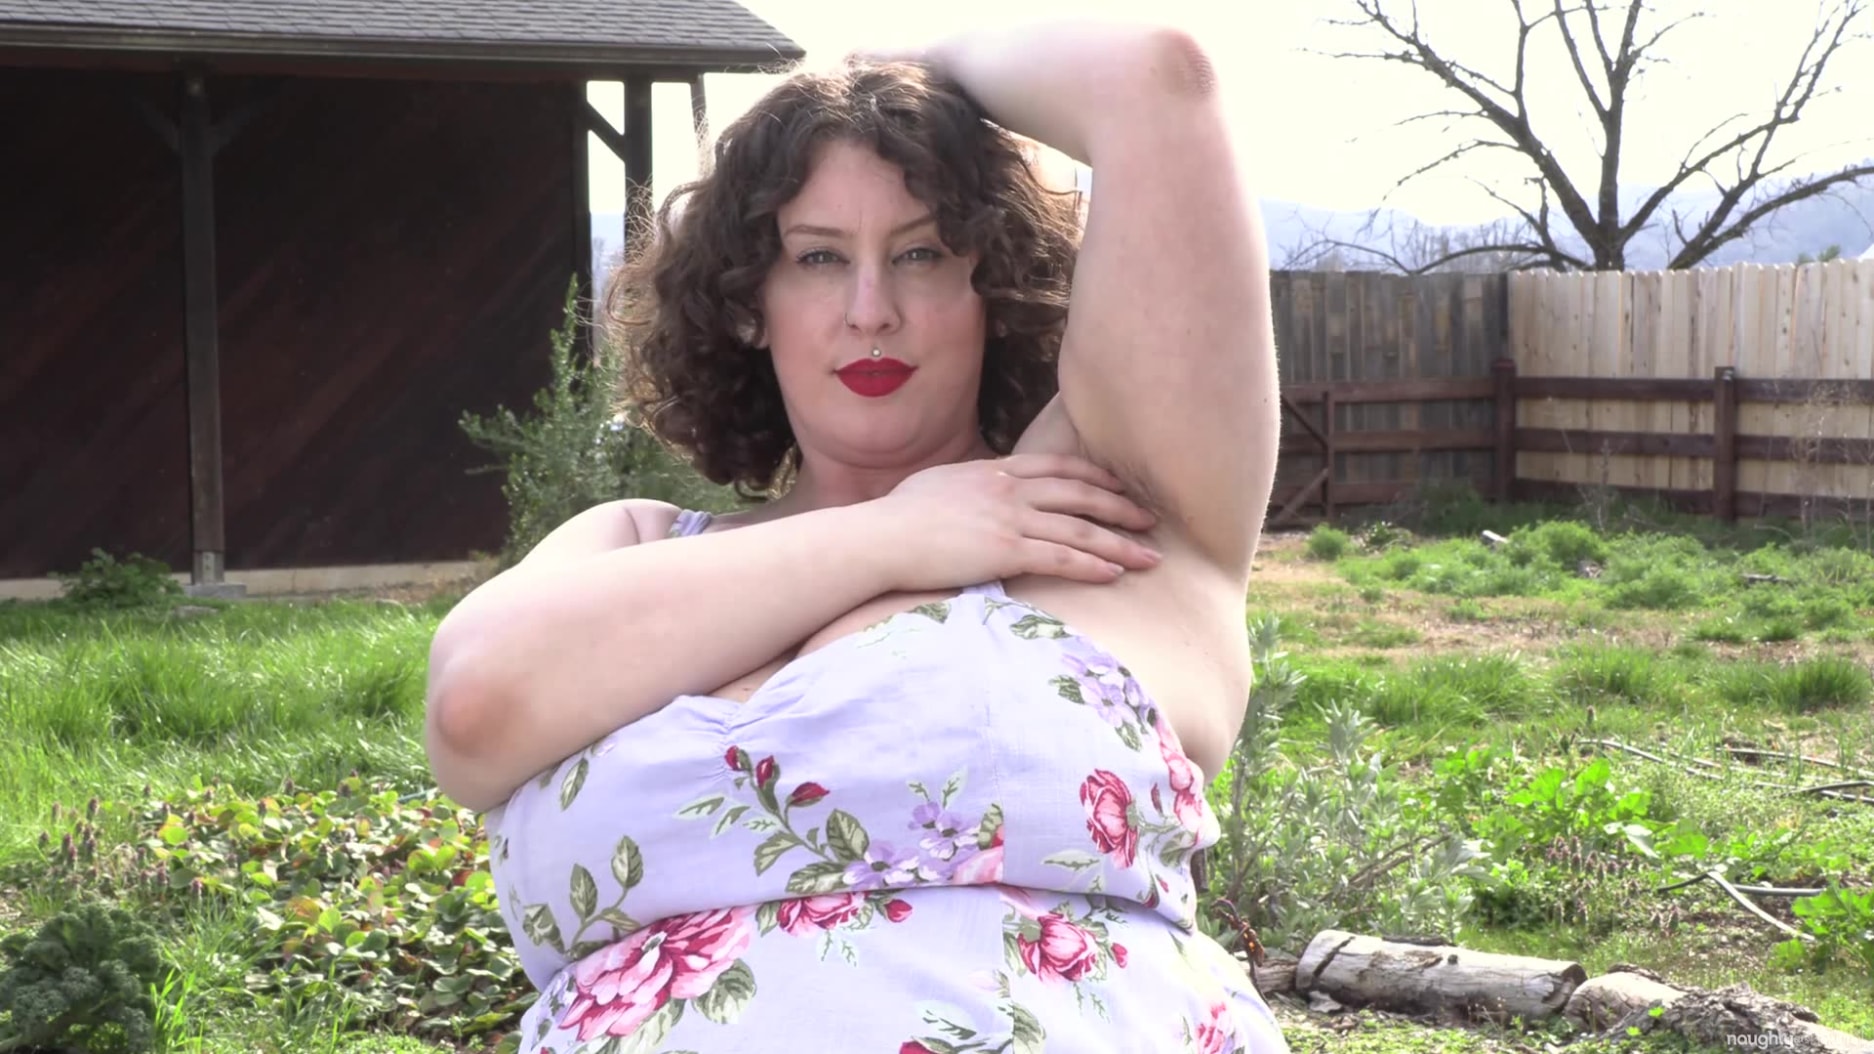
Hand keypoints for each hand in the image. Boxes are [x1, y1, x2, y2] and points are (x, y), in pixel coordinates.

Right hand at [866, 454, 1160, 590]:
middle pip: (1080, 494)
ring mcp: (1010, 518)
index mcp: (994, 471)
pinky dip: (1093, 565)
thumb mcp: (938, 486)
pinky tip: (1115, 573)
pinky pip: (1062, 557)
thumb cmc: (896, 518)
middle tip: (1150, 519)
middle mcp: (1009, 489)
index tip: (1118, 487)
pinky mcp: (1006, 550)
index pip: (1057, 467)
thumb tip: (970, 492)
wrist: (881, 537)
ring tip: (1150, 556)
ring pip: (1080, 529)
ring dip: (1120, 543)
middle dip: (1120, 508)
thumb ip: (966, 486)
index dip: (1093, 477)